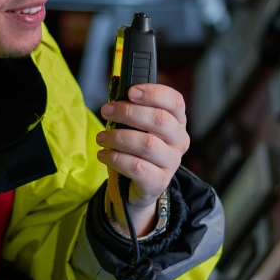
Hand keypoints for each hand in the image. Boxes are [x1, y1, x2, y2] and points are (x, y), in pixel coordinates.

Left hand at [97, 83, 188, 237]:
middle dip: (128, 112)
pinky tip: (104, 155)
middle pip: (159, 120)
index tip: (130, 91)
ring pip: (147, 144)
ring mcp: (171, 162)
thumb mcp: (136, 127)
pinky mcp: (158, 181)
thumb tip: (116, 91)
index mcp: (177, 122)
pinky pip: (137, 167)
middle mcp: (179, 141)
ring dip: (118, 137)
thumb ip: (131, 109)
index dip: (153, 93)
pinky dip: (116, 158)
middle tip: (106, 111)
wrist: (136, 187)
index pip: (175, 101)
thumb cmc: (135, 151)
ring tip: (101, 138)